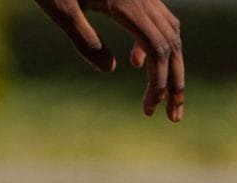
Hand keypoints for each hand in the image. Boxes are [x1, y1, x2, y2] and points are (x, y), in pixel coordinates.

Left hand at [34, 0, 184, 122]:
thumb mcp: (61, 10)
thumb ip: (85, 40)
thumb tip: (112, 69)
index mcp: (127, 3)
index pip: (158, 49)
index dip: (159, 82)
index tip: (148, 110)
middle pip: (172, 44)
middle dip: (175, 82)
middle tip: (173, 118)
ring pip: (169, 32)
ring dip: (170, 66)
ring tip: (161, 99)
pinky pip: (157, 20)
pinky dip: (156, 45)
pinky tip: (136, 63)